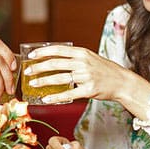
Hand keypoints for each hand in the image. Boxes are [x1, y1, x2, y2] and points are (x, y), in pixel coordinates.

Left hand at [23, 44, 141, 105]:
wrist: (122, 82)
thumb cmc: (105, 70)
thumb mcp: (90, 58)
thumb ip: (74, 58)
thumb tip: (53, 59)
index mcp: (82, 53)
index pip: (58, 50)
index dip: (42, 52)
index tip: (31, 56)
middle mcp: (83, 63)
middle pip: (55, 64)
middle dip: (38, 68)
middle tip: (27, 72)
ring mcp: (86, 76)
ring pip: (59, 78)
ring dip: (43, 81)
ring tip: (32, 84)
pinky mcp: (89, 90)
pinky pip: (68, 94)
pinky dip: (55, 97)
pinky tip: (46, 98)